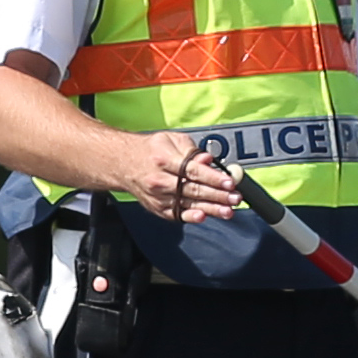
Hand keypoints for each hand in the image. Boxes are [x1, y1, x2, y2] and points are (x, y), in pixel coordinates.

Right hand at [113, 132, 241, 222]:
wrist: (122, 163)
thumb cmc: (151, 150)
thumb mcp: (170, 140)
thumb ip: (191, 150)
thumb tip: (208, 160)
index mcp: (164, 159)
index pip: (192, 171)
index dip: (213, 178)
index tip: (230, 182)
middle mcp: (159, 180)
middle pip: (193, 190)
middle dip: (217, 196)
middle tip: (235, 198)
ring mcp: (157, 197)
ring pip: (188, 205)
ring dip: (211, 209)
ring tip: (228, 211)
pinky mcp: (157, 208)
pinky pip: (177, 215)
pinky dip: (190, 217)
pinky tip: (204, 217)